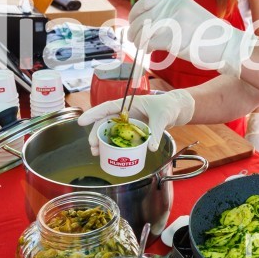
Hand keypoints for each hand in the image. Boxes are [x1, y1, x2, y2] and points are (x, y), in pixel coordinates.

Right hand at [79, 90, 194, 154]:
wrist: (177, 109)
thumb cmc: (168, 107)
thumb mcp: (162, 117)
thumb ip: (156, 131)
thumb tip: (151, 148)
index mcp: (129, 104)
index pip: (108, 107)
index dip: (94, 114)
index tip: (82, 121)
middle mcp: (126, 112)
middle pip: (106, 121)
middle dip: (96, 133)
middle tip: (93, 146)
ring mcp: (129, 121)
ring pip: (111, 130)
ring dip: (102, 140)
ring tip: (97, 153)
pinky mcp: (133, 129)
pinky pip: (120, 136)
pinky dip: (113, 144)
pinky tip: (108, 153)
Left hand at [127, 0, 257, 77]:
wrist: (229, 45)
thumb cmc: (210, 35)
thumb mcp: (190, 14)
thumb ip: (171, 13)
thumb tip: (149, 21)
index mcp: (177, 0)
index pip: (146, 1)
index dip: (135, 13)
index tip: (133, 22)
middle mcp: (174, 8)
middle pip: (142, 17)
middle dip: (134, 30)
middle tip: (133, 38)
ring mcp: (174, 22)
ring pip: (143, 31)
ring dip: (138, 40)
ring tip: (141, 46)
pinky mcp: (174, 39)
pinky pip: (150, 42)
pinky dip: (145, 47)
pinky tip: (149, 51)